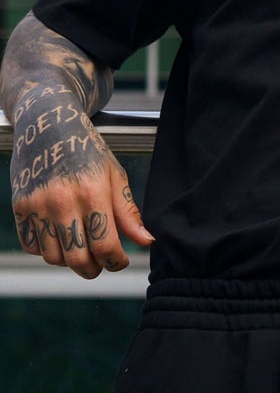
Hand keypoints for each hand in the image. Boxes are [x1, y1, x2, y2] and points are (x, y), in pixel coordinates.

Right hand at [10, 94, 153, 278]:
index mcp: (92, 192)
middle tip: (100, 263)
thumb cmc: (86, 148)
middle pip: (77, 260)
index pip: (105, 246)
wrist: (46, 123)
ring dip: (69, 260)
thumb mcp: (114, 173)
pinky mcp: (19, 207)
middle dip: (93, 269)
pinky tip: (59, 235)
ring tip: (80, 245)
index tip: (120, 260)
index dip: (116, 262)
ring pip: (53, 257)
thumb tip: (146, 241)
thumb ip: (128, 211)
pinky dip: (46, 249)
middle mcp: (61, 201)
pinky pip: (32, 246)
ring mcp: (36, 206)